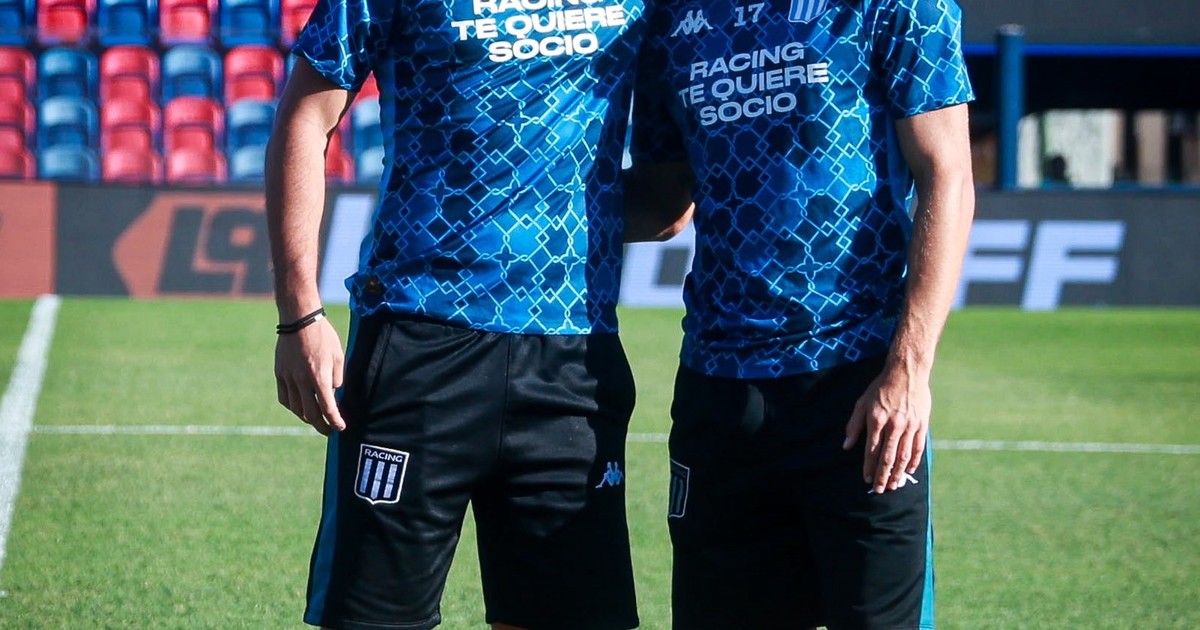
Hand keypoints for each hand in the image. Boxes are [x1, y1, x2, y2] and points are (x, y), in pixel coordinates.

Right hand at [274, 318, 345, 434]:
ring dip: (307, 418)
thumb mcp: (339, 356)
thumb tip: (333, 393)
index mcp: (320, 377)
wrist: (299, 320)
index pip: (328, 408)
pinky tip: (299, 408)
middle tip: (328, 431)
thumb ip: (338, 378)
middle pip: (311, 414)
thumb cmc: (323, 336)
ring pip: (296, 408)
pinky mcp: (280, 373)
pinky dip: (293, 407)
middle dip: (321, 426)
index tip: (340, 427)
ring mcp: (288, 378)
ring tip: (315, 420)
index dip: (335, 421)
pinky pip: (285, 398)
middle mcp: (302, 381)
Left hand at [842, 365, 930, 493]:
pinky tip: (909, 471)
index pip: (871, 450)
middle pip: (888, 457)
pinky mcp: (922, 425)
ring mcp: (910, 426)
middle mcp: (894, 425)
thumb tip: (846, 446)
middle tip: (880, 490)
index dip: (868, 467)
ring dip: (898, 473)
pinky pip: (918, 448)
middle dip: (883, 476)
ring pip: (904, 456)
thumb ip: (854, 425)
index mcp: (876, 420)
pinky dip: (913, 461)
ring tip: (894, 485)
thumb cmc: (880, 387)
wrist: (907, 372)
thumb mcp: (862, 403)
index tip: (866, 480)